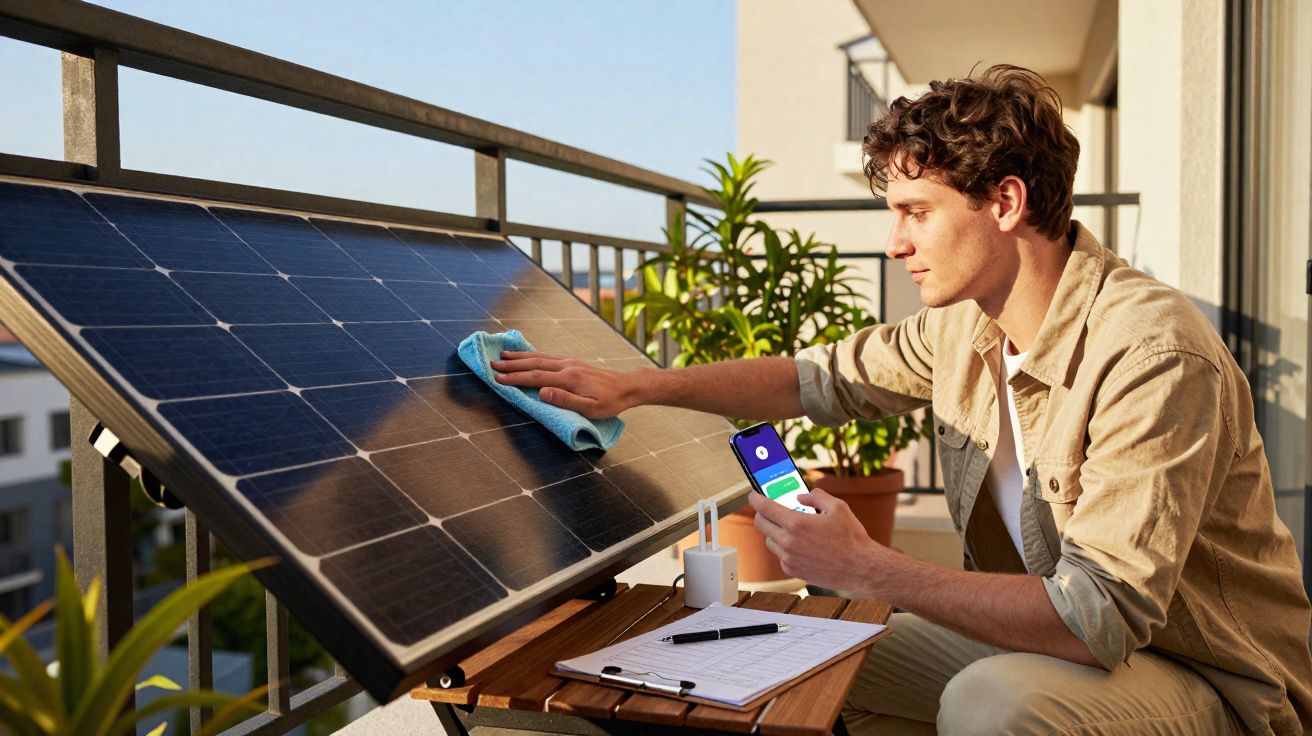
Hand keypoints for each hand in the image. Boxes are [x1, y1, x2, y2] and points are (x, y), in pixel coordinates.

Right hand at [491, 351, 645, 417]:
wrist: (627, 386)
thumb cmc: (610, 402)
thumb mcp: (591, 408)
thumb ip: (565, 400)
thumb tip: (542, 393)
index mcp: (570, 379)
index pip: (536, 377)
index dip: (516, 378)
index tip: (498, 378)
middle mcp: (568, 366)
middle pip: (534, 363)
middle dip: (512, 364)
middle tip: (492, 364)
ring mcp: (570, 362)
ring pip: (540, 357)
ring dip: (520, 357)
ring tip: (503, 355)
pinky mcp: (573, 362)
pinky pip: (548, 356)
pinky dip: (533, 354)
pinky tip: (526, 355)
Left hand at [748, 489, 884, 591]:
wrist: (861, 567)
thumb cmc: (851, 538)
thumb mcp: (837, 507)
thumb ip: (816, 496)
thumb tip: (800, 496)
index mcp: (796, 523)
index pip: (764, 508)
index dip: (755, 498)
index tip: (753, 495)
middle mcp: (788, 542)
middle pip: (761, 524)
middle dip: (763, 514)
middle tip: (772, 510)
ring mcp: (788, 559)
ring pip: (769, 540)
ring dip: (775, 532)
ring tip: (792, 528)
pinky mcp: (792, 571)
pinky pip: (780, 555)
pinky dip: (785, 548)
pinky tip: (801, 545)